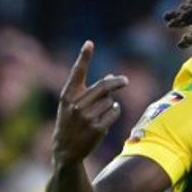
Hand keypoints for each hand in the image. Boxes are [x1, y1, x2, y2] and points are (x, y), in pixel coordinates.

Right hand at [53, 41, 127, 166]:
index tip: (89, 43)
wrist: (65, 149)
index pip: (77, 72)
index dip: (84, 57)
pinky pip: (115, 112)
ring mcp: (86, 117)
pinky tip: (105, 119)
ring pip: (111, 100)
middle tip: (125, 81)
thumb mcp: (74, 105)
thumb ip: (90, 91)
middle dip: (117, 82)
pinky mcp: (97, 127)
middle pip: (104, 86)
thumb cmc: (72, 122)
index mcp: (67, 95)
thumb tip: (112, 77)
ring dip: (111, 104)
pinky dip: (115, 112)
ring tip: (100, 113)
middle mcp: (75, 104)